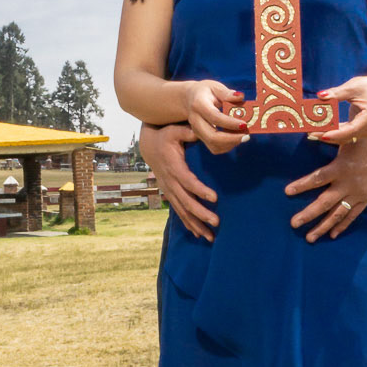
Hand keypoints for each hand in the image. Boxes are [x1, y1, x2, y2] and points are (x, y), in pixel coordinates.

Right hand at [139, 121, 217, 239]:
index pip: (188, 181)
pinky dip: (188, 223)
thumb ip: (188, 132)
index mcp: (174, 167)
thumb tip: (201, 131)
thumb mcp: (175, 130)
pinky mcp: (170, 194)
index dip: (200, 191)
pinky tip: (199, 234)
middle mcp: (170, 182)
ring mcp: (169, 190)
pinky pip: (179, 212)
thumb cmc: (165, 136)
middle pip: (186, 201)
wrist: (149, 145)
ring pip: (182, 211)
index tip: (215, 198)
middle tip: (216, 222)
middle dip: (201, 213)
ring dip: (196, 224)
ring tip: (211, 237)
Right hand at [185, 80, 250, 155]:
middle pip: (212, 136)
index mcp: (199, 105)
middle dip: (232, 139)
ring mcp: (196, 131)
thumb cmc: (204, 92)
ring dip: (231, 144)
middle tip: (247, 136)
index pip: (215, 117)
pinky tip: (235, 138)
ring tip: (243, 136)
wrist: (188, 99)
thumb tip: (240, 97)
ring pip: (213, 145)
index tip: (244, 124)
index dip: (230, 123)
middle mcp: (196, 120)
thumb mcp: (215, 87)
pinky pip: (214, 148)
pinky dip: (227, 146)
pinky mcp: (200, 138)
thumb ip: (227, 93)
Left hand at [284, 130, 366, 241]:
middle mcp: (348, 184)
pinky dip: (342, 226)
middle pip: (324, 203)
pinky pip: (352, 215)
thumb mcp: (348, 137)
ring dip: (323, 227)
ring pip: (337, 214)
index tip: (287, 192)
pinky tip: (332, 235)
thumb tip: (311, 134)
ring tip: (309, 238)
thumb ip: (331, 139)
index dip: (301, 185)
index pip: (317, 178)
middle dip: (308, 215)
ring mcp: (357, 194)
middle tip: (293, 224)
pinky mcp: (366, 199)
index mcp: (340, 167)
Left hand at [311, 73, 366, 147]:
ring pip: (346, 137)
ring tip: (312, 132)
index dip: (335, 134)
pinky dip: (334, 132)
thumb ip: (336, 93)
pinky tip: (321, 130)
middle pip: (347, 136)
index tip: (320, 135)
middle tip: (310, 133)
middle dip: (328, 135)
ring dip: (329, 135)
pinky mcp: (361, 130)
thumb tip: (320, 96)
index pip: (351, 129)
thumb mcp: (352, 87)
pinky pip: (346, 134)